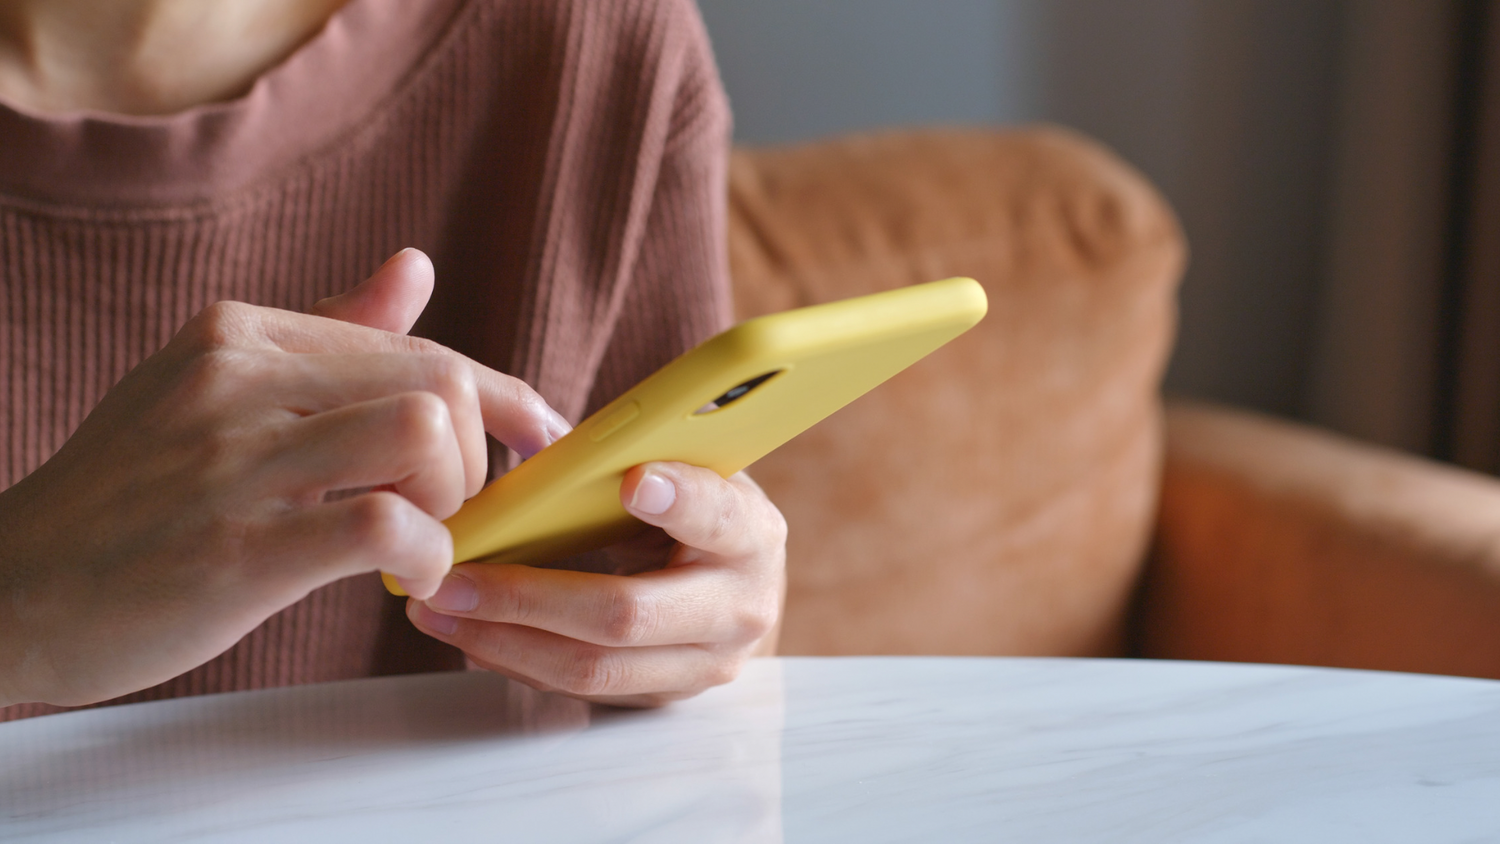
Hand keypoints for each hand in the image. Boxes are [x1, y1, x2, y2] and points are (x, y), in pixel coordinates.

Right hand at [0, 250, 568, 707]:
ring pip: (424, 433)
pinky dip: (427, 557)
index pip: (419, 345)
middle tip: (444, 508)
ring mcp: (235, 462)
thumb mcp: (216, 391)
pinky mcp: (237, 549)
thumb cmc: (134, 497)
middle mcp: (239, 378)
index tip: (539, 434)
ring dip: (452, 499)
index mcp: (243, 336)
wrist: (17, 588)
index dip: (501, 395)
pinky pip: (387, 528)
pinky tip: (405, 580)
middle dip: (476, 455)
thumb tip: (417, 267)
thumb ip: (326, 334)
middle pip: (438, 381)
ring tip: (417, 536)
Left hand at [407, 462, 786, 706]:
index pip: (718, 517)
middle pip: (627, 614)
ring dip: (504, 640)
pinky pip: (581, 689)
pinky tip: (470, 633)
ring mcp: (703, 665)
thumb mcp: (687, 474)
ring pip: (593, 667)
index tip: (633, 481)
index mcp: (751, 534)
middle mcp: (739, 609)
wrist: (740, 588)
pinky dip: (516, 659)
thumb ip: (629, 458)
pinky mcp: (664, 698)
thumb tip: (540, 434)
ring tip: (440, 609)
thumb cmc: (702, 516)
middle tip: (457, 575)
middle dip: (527, 597)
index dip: (680, 500)